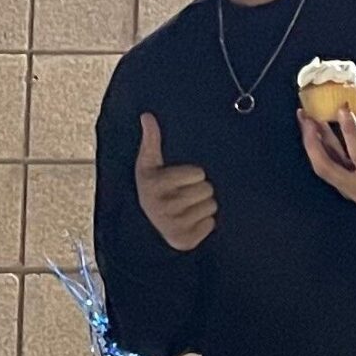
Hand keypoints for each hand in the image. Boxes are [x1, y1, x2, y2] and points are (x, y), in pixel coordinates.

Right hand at [135, 112, 216, 252]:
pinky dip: (204, 224)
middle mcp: (161, 207)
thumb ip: (151, 139)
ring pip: (211, 207)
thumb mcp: (148, 165)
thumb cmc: (153, 188)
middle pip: (207, 190)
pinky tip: (190, 223)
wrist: (145, 228)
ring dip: (203, 207)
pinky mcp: (184, 240)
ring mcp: (172, 226)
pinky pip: (210, 225)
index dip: (191, 175)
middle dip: (199, 191)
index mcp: (154, 186)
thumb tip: (147, 115)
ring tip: (186, 209)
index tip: (176, 181)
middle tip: (183, 196)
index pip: (198, 173)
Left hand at [300, 103, 355, 205]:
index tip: (343, 109)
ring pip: (321, 166)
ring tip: (305, 118)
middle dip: (313, 141)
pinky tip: (312, 129)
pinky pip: (323, 164)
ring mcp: (344, 189)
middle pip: (326, 167)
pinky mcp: (338, 185)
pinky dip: (317, 145)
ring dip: (311, 141)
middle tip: (308, 117)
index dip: (350, 131)